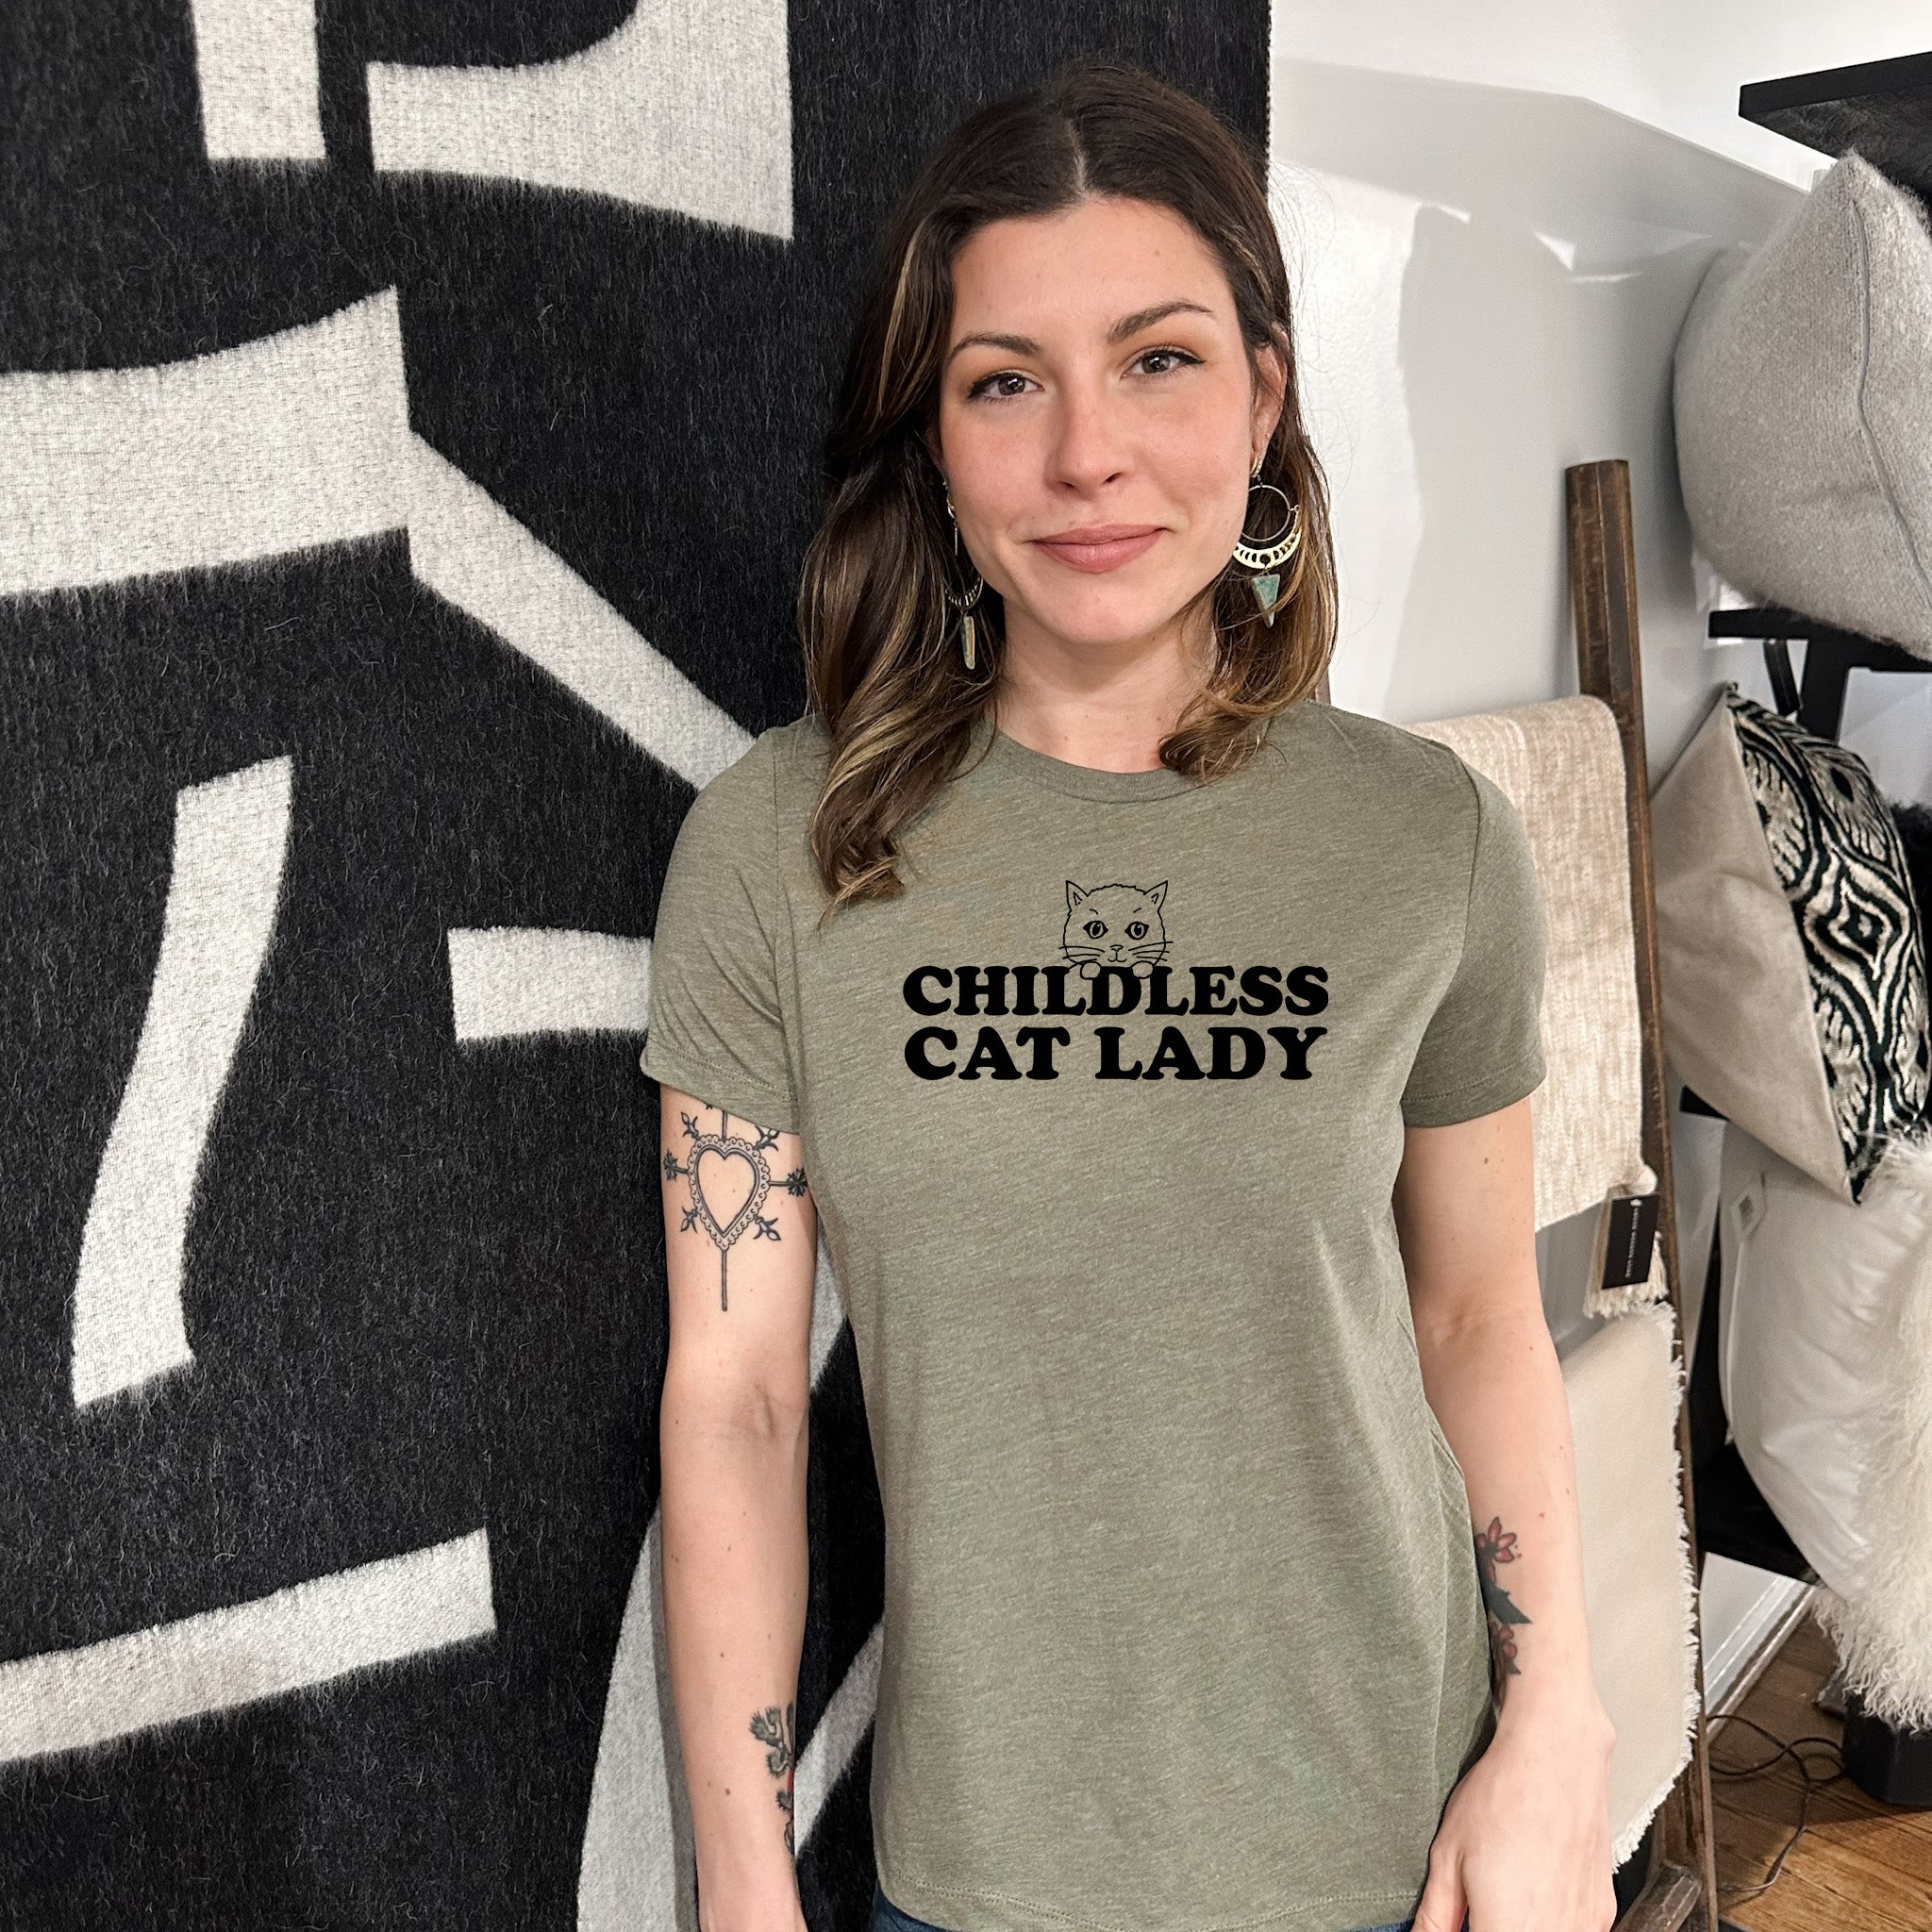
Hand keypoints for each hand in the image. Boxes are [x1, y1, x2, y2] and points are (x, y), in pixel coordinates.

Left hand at [1412, 1695, 1617, 1931]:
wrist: (1556, 1755)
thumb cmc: (1502, 1795)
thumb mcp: (1447, 1855)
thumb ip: (1436, 1915)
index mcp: (1508, 1928)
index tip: (1460, 1921)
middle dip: (1490, 1927)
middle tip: (1476, 1907)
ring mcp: (1584, 1926)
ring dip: (1520, 1926)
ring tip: (1503, 1893)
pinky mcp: (1601, 1912)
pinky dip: (1549, 1923)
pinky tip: (1532, 1894)